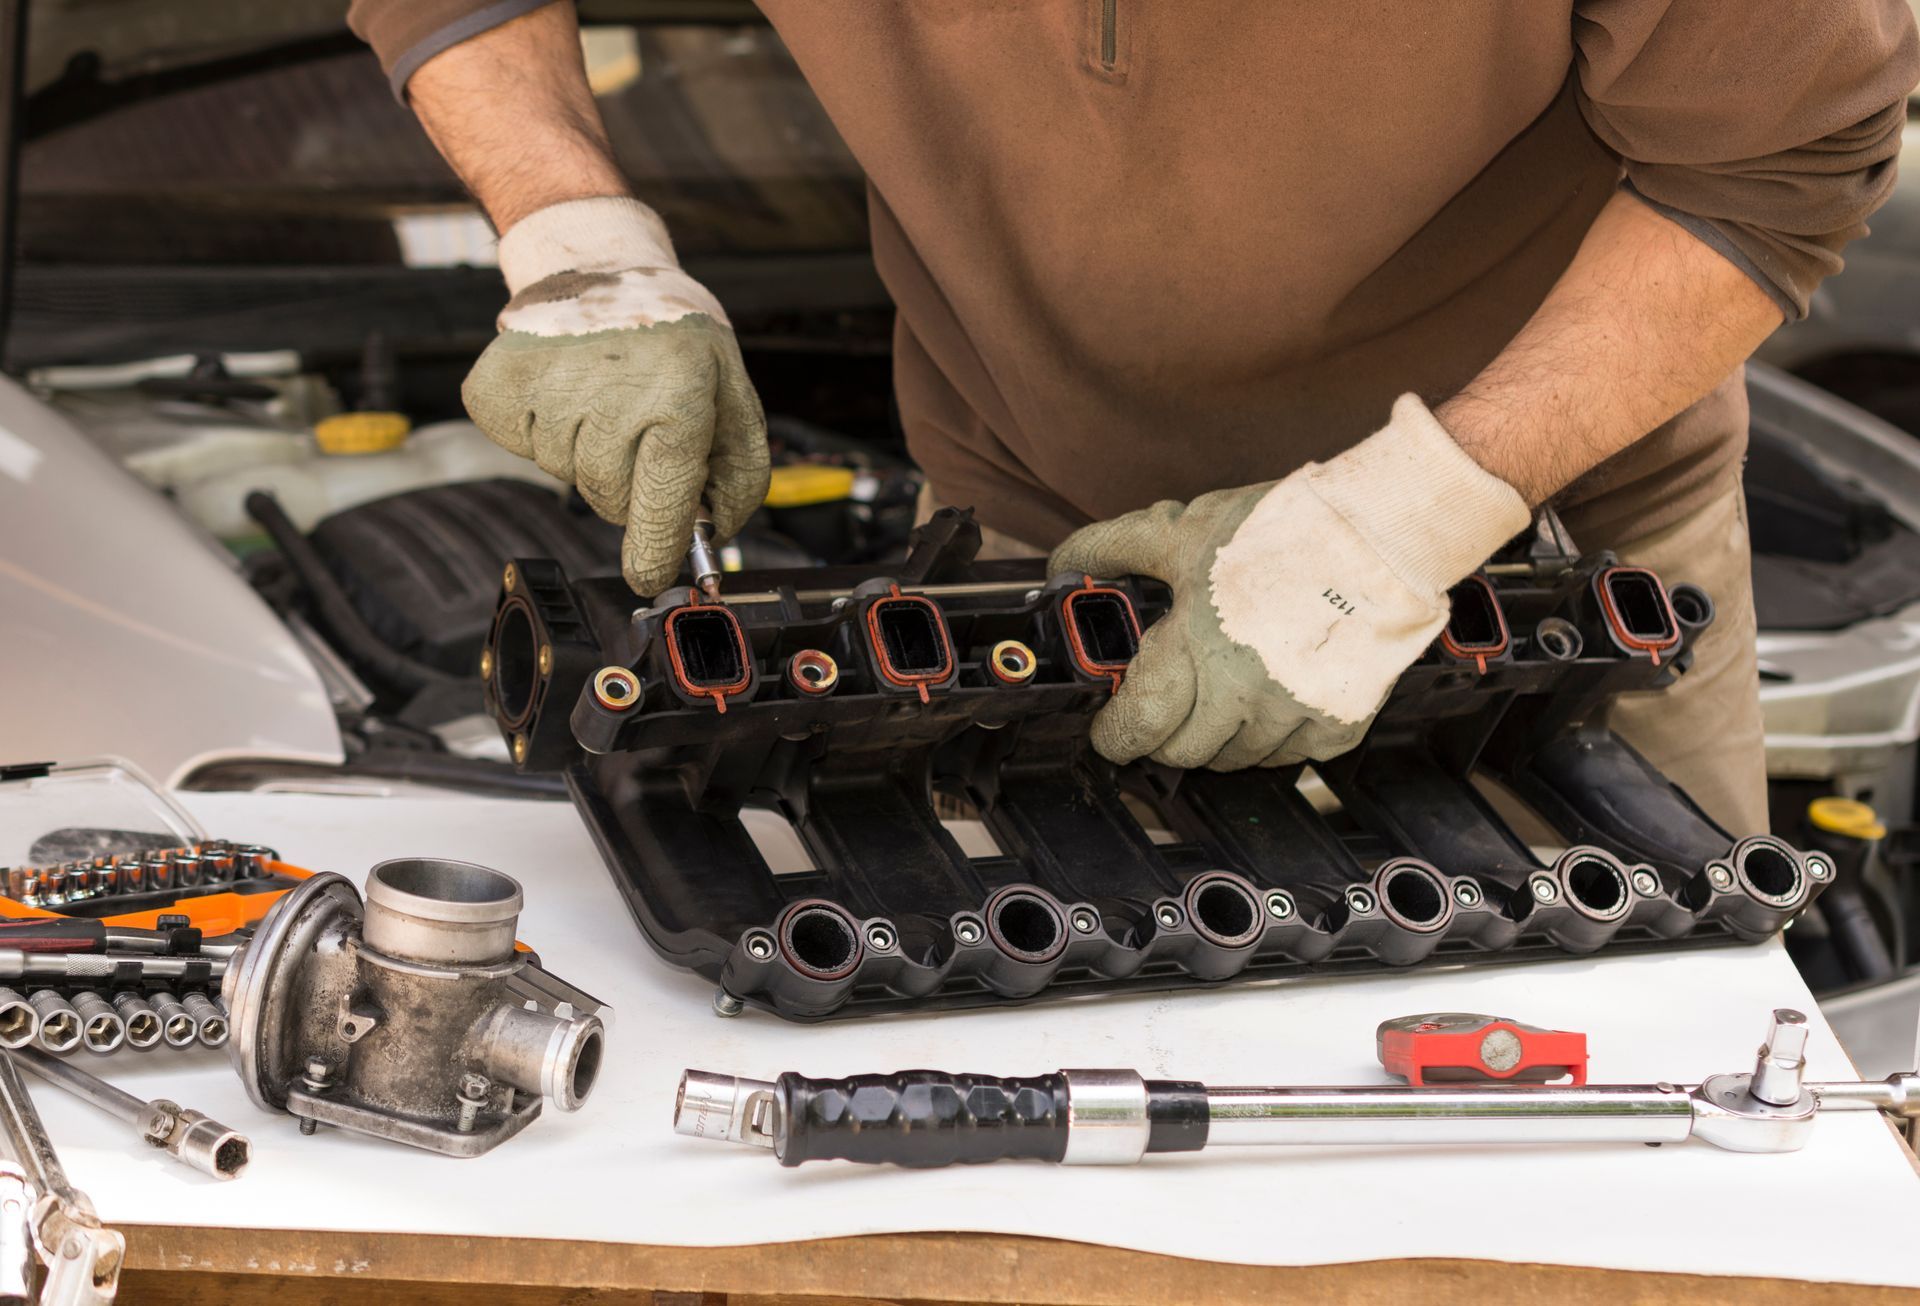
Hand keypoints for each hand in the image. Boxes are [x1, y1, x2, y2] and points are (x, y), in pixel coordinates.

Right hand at [463, 197, 769, 593]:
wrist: (601, 268)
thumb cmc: (674, 341)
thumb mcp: (732, 397)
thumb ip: (739, 474)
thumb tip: (714, 533)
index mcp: (679, 396)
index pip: (663, 498)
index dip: (655, 549)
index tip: (649, 575)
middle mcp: (613, 392)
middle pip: (610, 498)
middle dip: (627, 485)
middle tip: (635, 430)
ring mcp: (547, 388)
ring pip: (565, 474)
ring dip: (583, 453)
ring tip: (600, 396)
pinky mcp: (495, 386)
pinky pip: (519, 447)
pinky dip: (538, 431)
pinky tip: (561, 391)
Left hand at [1050, 395, 1530, 769]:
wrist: (1385, 532)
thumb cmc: (1283, 527)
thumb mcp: (1181, 530)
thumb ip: (1113, 549)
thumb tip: (1061, 562)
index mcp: (1197, 648)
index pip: (1139, 726)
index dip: (1115, 735)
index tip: (1109, 730)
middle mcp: (1244, 694)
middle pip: (1182, 752)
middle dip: (1163, 733)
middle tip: (1164, 705)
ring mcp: (1294, 715)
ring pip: (1233, 760)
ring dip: (1216, 737)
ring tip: (1219, 691)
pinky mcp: (1337, 725)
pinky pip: (1286, 757)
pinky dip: (1269, 737)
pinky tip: (1268, 697)